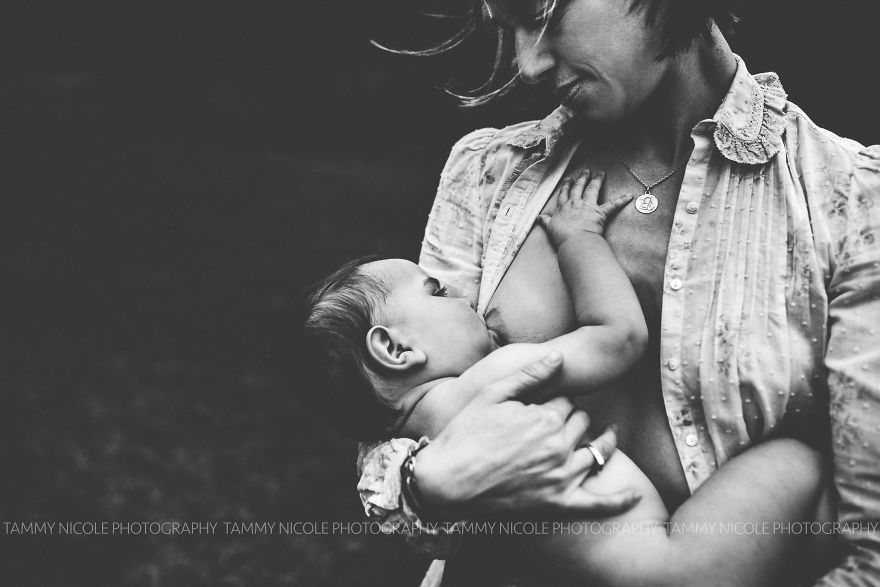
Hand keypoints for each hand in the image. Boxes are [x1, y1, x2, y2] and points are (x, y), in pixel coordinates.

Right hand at [414, 353, 640, 519]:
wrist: (446, 482)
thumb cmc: (464, 435)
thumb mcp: (493, 395)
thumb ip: (529, 375)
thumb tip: (559, 355)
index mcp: (544, 417)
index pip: (567, 402)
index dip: (555, 401)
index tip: (540, 406)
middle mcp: (558, 446)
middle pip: (581, 424)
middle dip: (572, 420)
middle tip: (554, 423)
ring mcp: (561, 478)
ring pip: (595, 453)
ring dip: (603, 442)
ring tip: (608, 435)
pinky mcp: (558, 505)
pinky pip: (598, 504)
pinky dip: (619, 500)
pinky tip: (637, 495)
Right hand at [537, 170, 631, 247]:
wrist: (573, 240)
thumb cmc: (561, 236)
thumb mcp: (549, 227)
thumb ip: (545, 221)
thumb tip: (538, 218)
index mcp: (563, 207)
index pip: (564, 194)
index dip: (566, 186)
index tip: (568, 180)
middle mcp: (575, 203)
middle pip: (578, 188)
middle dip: (582, 178)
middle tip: (585, 171)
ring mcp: (588, 207)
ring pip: (592, 189)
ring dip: (597, 180)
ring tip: (600, 173)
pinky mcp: (600, 213)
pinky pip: (612, 205)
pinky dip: (622, 200)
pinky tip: (629, 196)